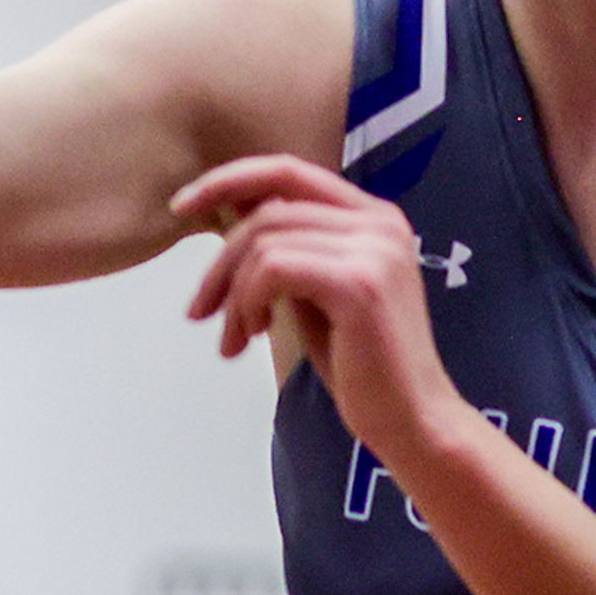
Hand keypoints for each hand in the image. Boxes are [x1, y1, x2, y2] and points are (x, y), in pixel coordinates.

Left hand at [173, 154, 460, 465]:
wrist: (413, 424)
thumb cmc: (360, 365)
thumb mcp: (314, 291)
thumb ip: (285, 247)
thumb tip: (227, 207)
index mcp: (373, 216)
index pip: (287, 171)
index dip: (229, 179)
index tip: (182, 205)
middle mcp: (379, 221)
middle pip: (268, 207)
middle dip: (220, 258)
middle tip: (198, 310)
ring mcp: (374, 249)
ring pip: (265, 240)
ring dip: (232, 293)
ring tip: (234, 337)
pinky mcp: (359, 284)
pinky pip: (273, 269)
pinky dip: (247, 301)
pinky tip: (252, 337)